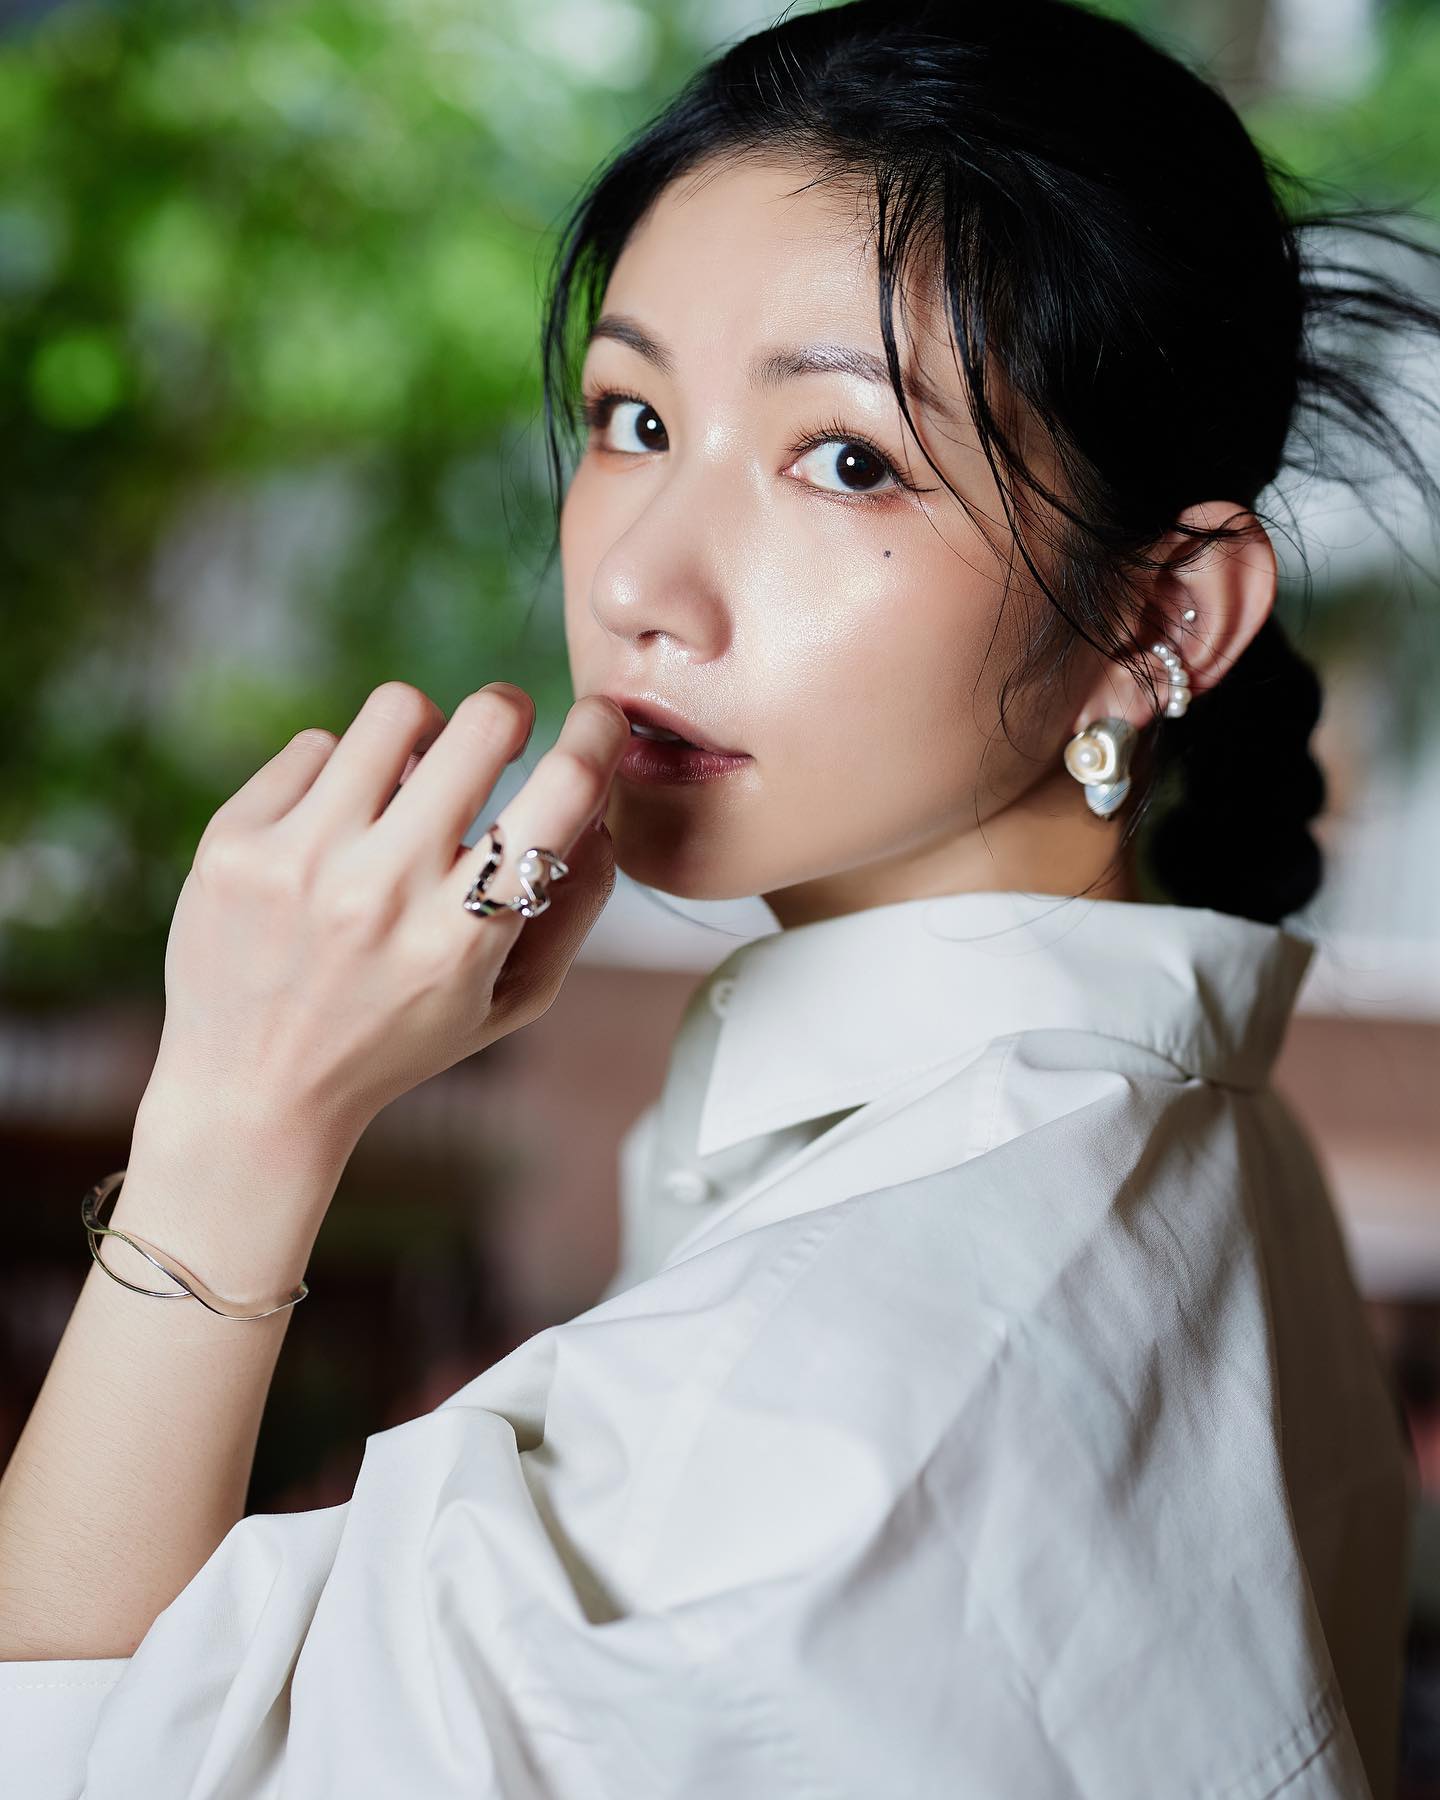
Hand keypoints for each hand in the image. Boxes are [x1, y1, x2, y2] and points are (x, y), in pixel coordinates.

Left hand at [145, 681, 628, 1146]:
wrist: (251, 1090)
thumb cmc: (397, 1040)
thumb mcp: (508, 1001)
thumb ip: (575, 909)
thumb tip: (602, 811)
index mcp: (463, 937)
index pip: (562, 792)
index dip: (598, 734)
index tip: (601, 718)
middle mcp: (382, 891)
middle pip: (480, 723)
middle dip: (508, 709)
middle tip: (504, 727)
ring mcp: (300, 860)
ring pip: (395, 711)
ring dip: (421, 732)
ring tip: (409, 780)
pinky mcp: (234, 840)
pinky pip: (314, 745)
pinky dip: (338, 774)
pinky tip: (333, 828)